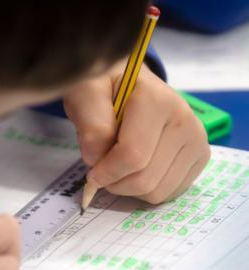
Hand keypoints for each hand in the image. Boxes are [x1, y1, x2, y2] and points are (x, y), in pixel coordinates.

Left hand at [64, 61, 209, 203]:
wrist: (129, 83)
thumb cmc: (105, 87)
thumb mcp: (85, 93)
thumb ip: (90, 125)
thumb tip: (97, 160)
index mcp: (156, 101)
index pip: (132, 156)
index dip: (105, 173)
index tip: (90, 173)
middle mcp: (184, 120)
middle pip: (146, 179)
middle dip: (115, 182)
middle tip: (102, 168)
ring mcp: (196, 139)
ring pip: (159, 191)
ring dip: (130, 187)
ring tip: (118, 164)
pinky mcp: (199, 155)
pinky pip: (170, 192)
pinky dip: (146, 189)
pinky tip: (136, 169)